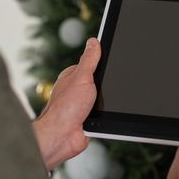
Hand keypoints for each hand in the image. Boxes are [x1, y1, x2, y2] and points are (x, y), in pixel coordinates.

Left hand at [33, 38, 100, 170]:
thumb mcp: (81, 77)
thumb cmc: (66, 108)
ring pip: (104, 97)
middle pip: (101, 80)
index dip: (105, 62)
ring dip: (107, 101)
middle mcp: (77, 89)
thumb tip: (93, 42)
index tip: (116, 60)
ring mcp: (83, 103)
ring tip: (102, 103)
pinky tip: (104, 114)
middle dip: (107, 84)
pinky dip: (106, 114)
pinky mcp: (89, 117)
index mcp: (73, 76)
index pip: (93, 63)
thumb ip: (89, 60)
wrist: (62, 136)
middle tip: (108, 86)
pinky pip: (104, 111)